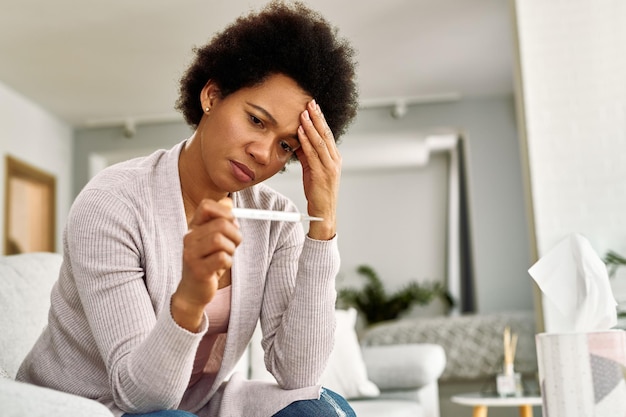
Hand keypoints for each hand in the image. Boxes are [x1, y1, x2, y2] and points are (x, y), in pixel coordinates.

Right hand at [171, 198, 241, 330]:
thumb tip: (228, 201)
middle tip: (235, 244)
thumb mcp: (214, 239)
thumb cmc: (207, 262)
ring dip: (231, 249)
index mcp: (194, 227)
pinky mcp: (198, 270)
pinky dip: (228, 262)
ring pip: (221, 240)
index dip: (225, 212)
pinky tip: (221, 267)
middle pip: (221, 224)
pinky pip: (222, 258)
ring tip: (227, 256)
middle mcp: (189, 238)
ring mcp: (191, 254)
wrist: (193, 291)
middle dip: (235, 234)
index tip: (231, 224)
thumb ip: (221, 220)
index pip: (207, 206)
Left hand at [295, 99, 340, 239]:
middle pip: (326, 134)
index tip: (314, 106)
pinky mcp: (322, 174)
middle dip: (318, 117)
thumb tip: (298, 141)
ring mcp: (329, 167)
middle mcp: (334, 161)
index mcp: (334, 158)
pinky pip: (313, 154)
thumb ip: (307, 155)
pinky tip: (300, 131)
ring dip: (311, 126)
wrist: (323, 213)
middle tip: (311, 103)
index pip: (327, 134)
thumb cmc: (318, 193)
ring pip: (320, 142)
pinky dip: (306, 141)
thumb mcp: (312, 170)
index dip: (321, 119)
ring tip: (304, 113)